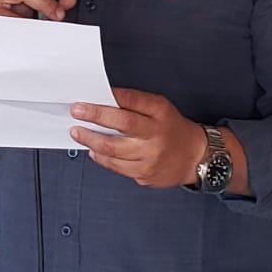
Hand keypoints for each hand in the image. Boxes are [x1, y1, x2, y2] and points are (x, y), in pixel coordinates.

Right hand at [0, 0, 77, 20]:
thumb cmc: (6, 13)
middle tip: (57, 12)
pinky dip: (22, 26)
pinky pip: (5, 22)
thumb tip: (68, 0)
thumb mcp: (30, 2)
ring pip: (12, 6)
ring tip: (46, 21)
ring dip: (34, 12)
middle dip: (43, 0)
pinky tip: (30, 30)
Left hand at [69, 89, 203, 187]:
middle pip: (121, 124)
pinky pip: (115, 166)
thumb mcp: (160, 108)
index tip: (89, 97)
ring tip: (78, 132)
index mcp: (160, 113)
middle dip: (94, 117)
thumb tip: (103, 100)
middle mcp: (156, 134)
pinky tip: (94, 150)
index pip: (132, 101)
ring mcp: (149, 156)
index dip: (108, 98)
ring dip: (90, 139)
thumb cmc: (173, 129)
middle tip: (77, 112)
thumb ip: (134, 103)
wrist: (194, 157)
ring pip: (113, 149)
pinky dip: (100, 157)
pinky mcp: (144, 174)